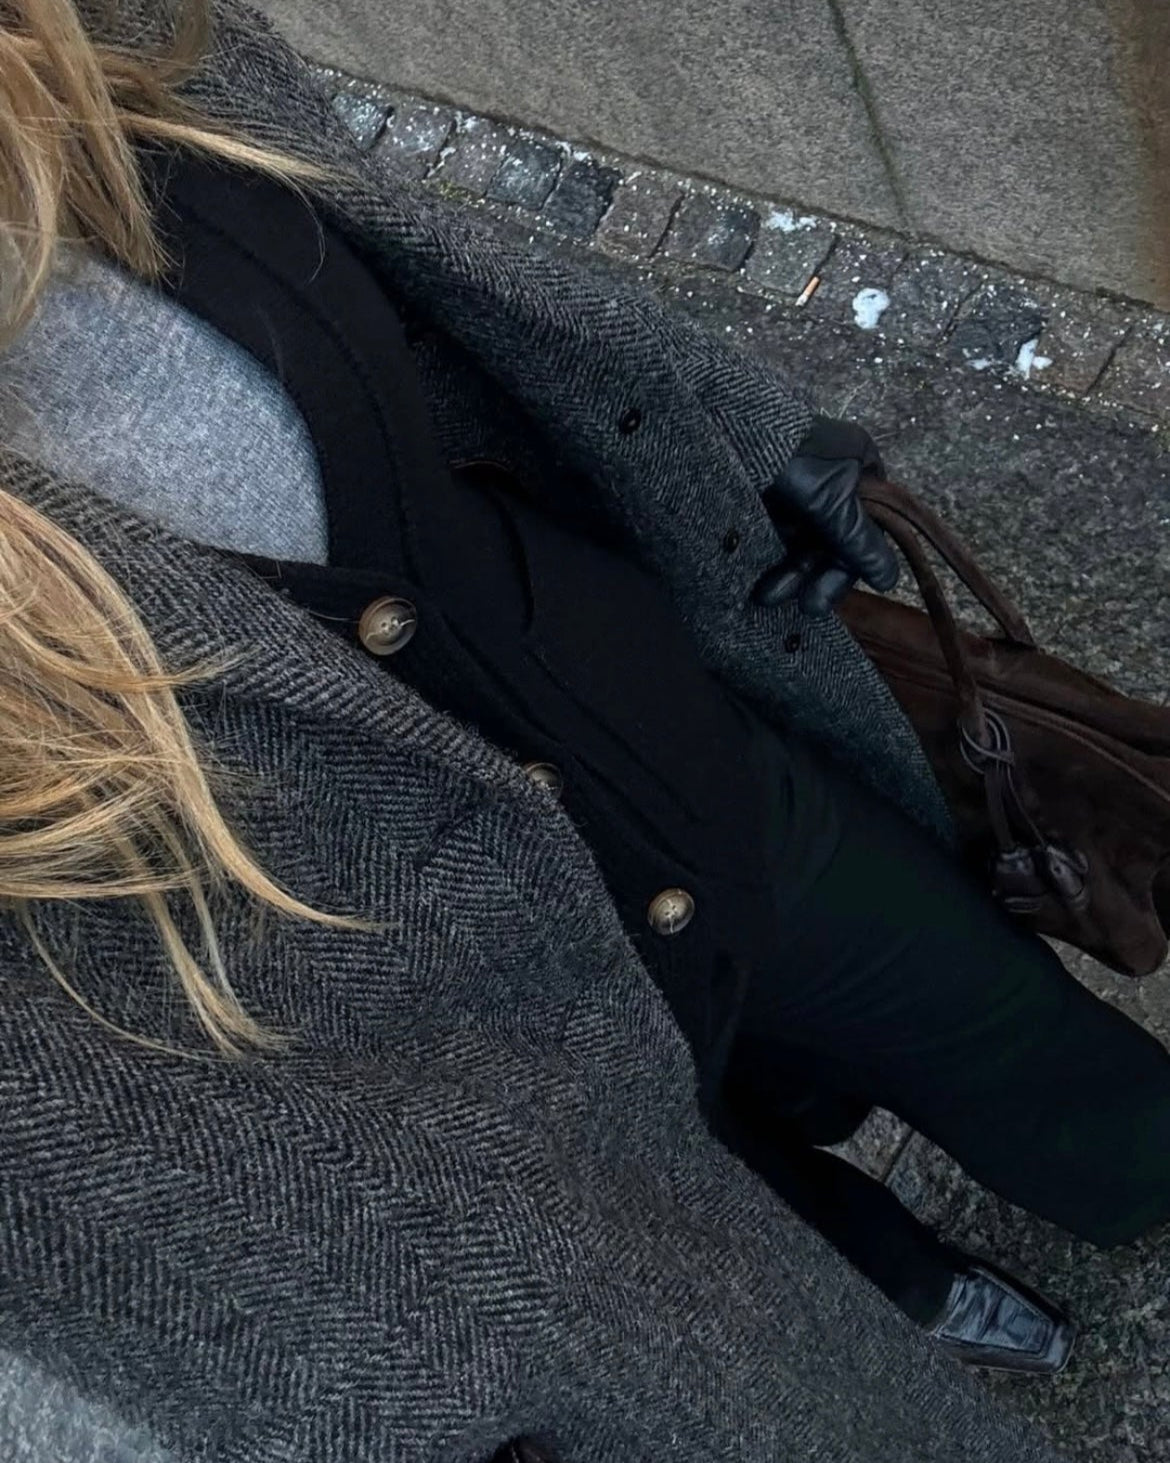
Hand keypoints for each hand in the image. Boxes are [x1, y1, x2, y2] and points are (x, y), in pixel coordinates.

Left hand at [750, 416, 898, 617]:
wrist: (732, 429)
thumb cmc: (793, 460)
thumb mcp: (832, 502)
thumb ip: (859, 542)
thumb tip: (890, 578)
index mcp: (862, 467)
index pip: (865, 531)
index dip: (845, 571)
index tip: (821, 601)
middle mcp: (836, 477)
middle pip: (833, 540)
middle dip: (812, 575)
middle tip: (799, 607)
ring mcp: (803, 485)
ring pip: (803, 541)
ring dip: (789, 573)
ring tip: (767, 597)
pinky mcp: (771, 492)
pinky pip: (779, 533)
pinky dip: (773, 556)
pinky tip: (761, 580)